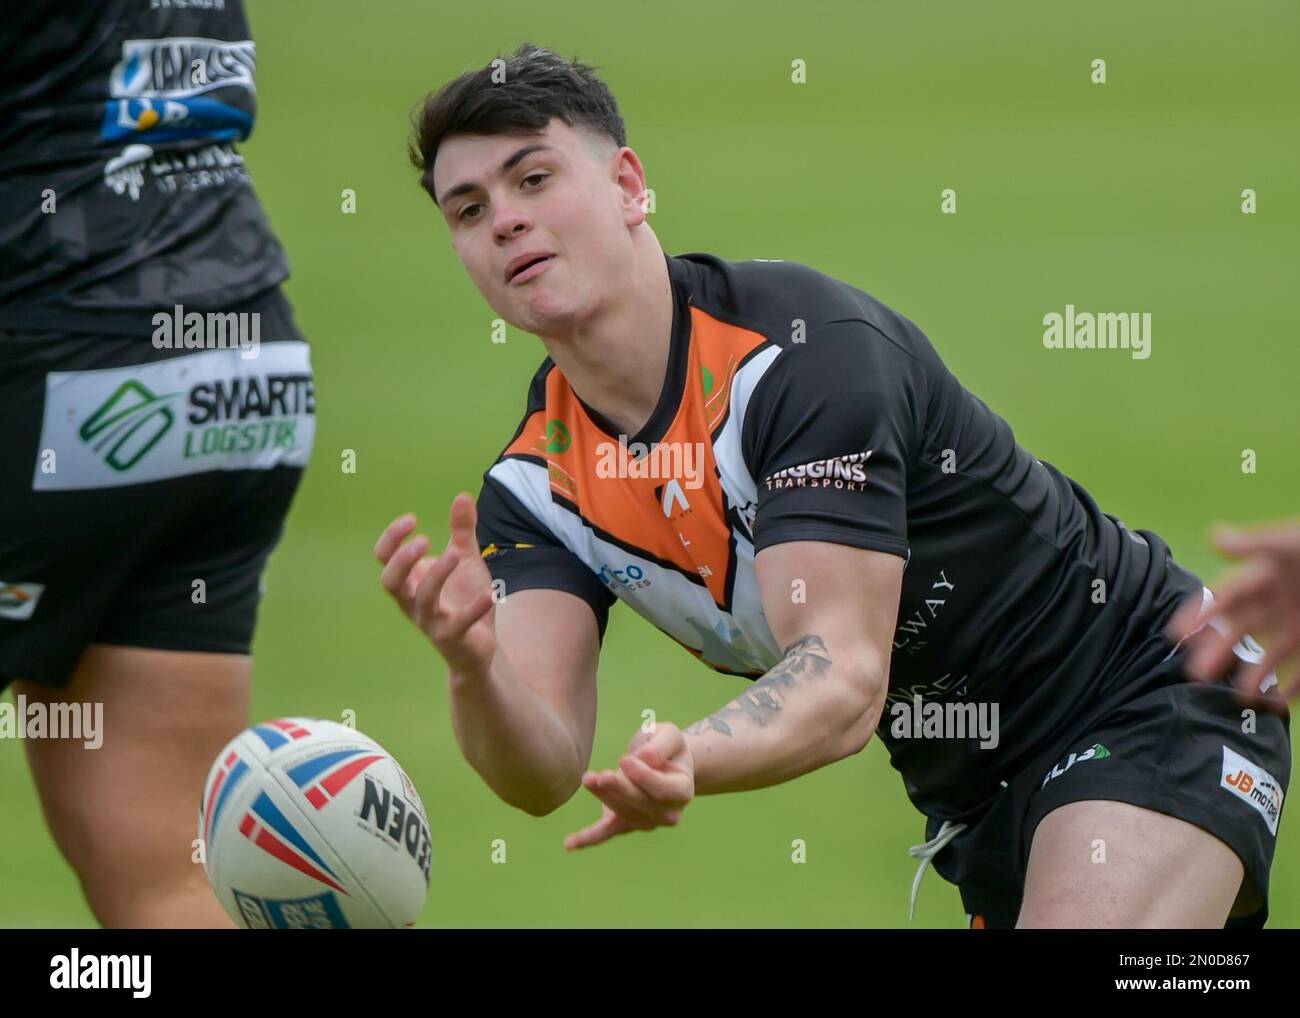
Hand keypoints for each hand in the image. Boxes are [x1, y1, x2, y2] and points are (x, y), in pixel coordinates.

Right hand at [375, 492, 497, 676]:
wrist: (478, 644)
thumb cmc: (463, 597)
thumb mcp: (465, 559)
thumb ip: (462, 530)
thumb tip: (462, 496)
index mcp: (410, 580)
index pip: (384, 558)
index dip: (391, 539)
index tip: (411, 519)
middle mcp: (412, 601)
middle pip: (390, 582)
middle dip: (402, 560)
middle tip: (423, 540)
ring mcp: (430, 621)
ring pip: (423, 600)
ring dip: (436, 575)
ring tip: (454, 555)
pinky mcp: (452, 638)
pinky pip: (459, 623)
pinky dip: (474, 608)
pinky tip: (491, 592)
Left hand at [564, 722, 694, 850]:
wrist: (665, 763)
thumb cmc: (667, 748)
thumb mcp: (669, 735)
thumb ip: (661, 746)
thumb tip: (645, 759)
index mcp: (682, 790)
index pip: (663, 790)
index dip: (644, 777)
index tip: (625, 760)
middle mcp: (667, 813)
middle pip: (641, 804)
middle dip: (620, 790)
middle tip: (602, 776)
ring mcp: (646, 822)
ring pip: (622, 813)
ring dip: (603, 797)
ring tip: (587, 778)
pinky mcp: (624, 823)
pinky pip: (606, 832)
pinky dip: (588, 838)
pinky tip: (569, 844)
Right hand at [1166, 522, 1299, 704]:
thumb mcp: (1289, 544)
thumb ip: (1254, 543)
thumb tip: (1215, 535)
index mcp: (1265, 576)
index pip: (1225, 597)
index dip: (1199, 614)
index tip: (1177, 633)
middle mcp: (1279, 602)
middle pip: (1240, 630)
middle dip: (1217, 651)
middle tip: (1196, 672)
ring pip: (1270, 653)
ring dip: (1253, 673)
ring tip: (1238, 694)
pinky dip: (1292, 685)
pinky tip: (1280, 699)